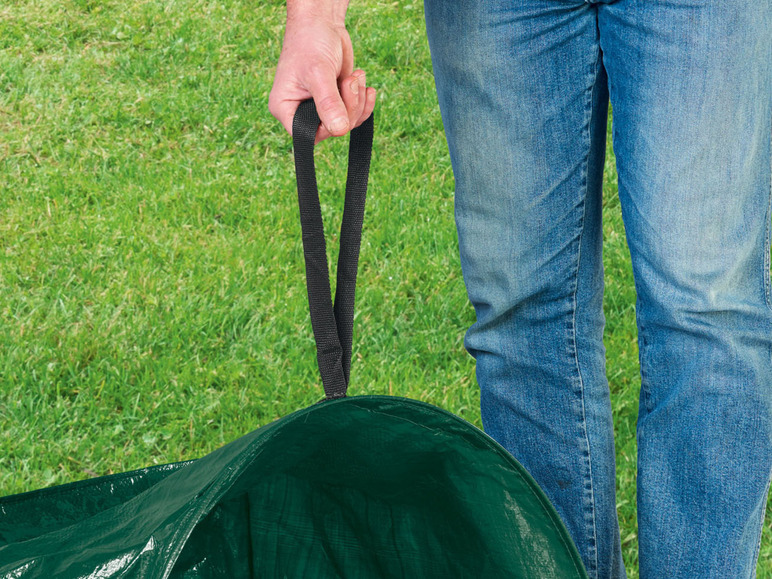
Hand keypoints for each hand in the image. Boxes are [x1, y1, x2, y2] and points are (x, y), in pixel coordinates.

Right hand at [269, 14, 375, 143]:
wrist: (321, 22)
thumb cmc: (309, 42)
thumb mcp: (319, 73)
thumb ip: (328, 103)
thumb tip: (340, 131)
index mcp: (285, 108)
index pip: (307, 135)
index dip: (328, 128)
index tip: (339, 106)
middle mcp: (300, 111)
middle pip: (331, 129)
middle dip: (349, 108)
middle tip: (351, 81)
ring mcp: (319, 107)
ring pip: (346, 123)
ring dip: (358, 101)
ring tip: (356, 76)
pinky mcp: (335, 100)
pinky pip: (354, 114)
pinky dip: (363, 101)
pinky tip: (364, 84)